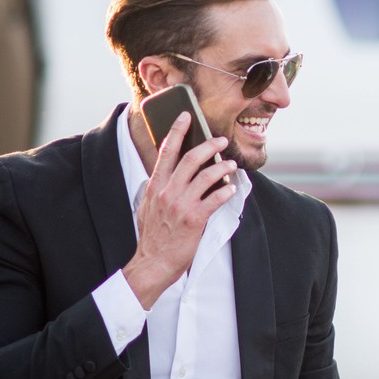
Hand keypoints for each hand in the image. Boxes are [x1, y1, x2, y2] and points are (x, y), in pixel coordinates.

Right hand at [123, 113, 234, 307]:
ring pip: (206, 177)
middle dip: (208, 145)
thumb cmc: (152, 236)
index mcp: (155, 186)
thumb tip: (160, 174)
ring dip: (222, 168)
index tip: (186, 117)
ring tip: (232, 166)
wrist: (152, 262)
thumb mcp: (146, 206)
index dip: (177, 131)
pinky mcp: (193, 219)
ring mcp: (180, 205)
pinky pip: (214, 200)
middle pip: (190, 159)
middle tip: (221, 141)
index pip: (166, 152)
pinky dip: (225, 193)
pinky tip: (232, 190)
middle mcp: (167, 192)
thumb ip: (155, 189)